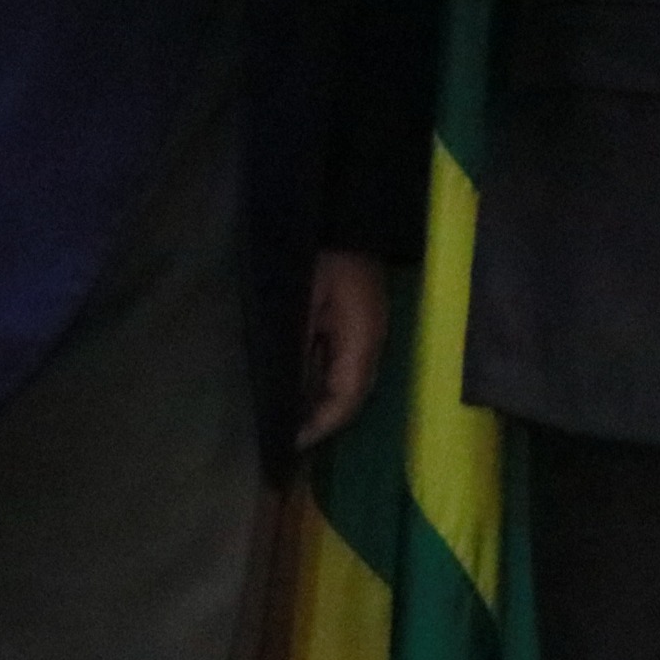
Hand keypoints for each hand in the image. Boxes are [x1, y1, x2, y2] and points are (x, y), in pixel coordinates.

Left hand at [295, 250, 391, 448]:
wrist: (341, 216)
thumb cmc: (317, 256)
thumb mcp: (301, 304)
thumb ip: (298, 349)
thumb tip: (287, 396)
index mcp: (362, 337)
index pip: (347, 398)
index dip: (319, 425)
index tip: (290, 443)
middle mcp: (372, 340)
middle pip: (352, 396)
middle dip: (322, 420)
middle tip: (287, 438)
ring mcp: (369, 331)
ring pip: (349, 382)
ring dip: (323, 402)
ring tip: (291, 419)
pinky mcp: (359, 323)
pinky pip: (344, 363)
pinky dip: (324, 381)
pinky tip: (302, 387)